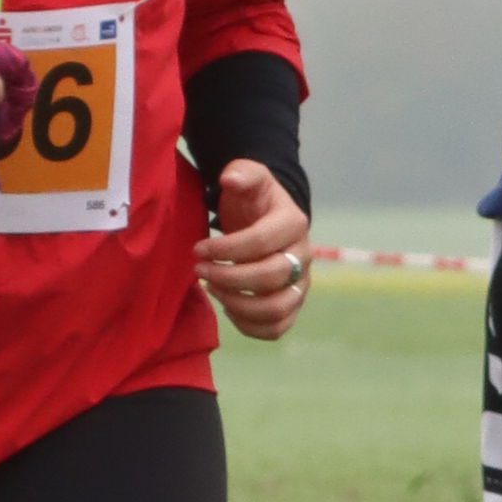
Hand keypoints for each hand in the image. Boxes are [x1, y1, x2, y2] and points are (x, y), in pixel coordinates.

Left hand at [196, 158, 312, 342]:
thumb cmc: (254, 200)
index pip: (260, 242)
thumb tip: (229, 178)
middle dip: (228, 277)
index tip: (198, 249)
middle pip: (270, 278)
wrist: (270, 219)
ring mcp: (301, 284)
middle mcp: (304, 256)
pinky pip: (277, 328)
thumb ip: (241, 173)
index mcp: (293, 223)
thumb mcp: (248, 178)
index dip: (225, 248)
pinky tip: (228, 308)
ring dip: (238, 305)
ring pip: (276, 308)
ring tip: (213, 290)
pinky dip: (250, 327)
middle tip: (200, 271)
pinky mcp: (293, 304)